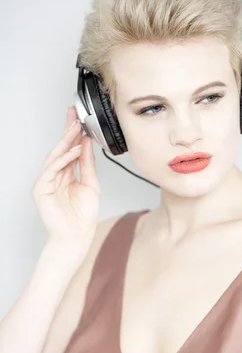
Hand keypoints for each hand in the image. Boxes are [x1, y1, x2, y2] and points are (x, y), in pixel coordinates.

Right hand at [31, 106, 100, 250]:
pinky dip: (63, 158)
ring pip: (55, 156)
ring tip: (76, 127)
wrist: (76, 236)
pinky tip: (74, 149)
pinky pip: (52, 169)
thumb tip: (86, 143)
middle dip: (67, 131)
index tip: (79, 119)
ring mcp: (46, 182)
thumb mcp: (90, 184)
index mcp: (66, 175)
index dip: (73, 134)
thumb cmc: (82, 217)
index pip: (68, 150)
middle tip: (75, 115)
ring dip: (66, 141)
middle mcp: (55, 176)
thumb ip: (87, 164)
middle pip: (60, 149)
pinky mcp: (40, 189)